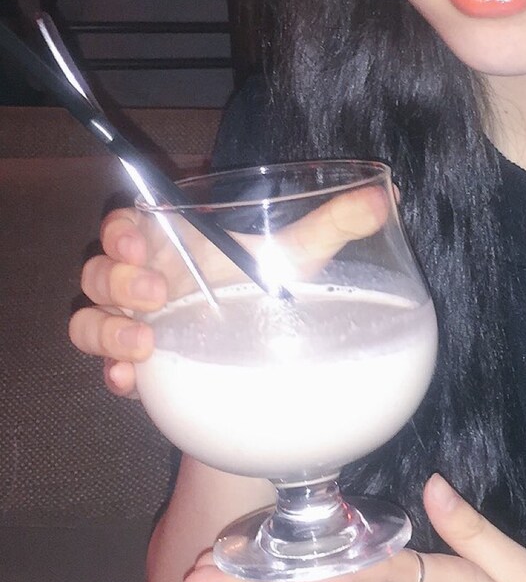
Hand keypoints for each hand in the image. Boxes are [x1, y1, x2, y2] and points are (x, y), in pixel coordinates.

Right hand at [68, 189, 388, 397]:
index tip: (140, 239)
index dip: (120, 229)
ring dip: (108, 329)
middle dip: (116, 280)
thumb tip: (382, 198)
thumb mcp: (299, 256)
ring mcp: (136, 323)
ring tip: (145, 344)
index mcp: (172, 242)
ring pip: (88, 319)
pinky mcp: (140, 365)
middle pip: (98, 272)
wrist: (266, 353)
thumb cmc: (270, 286)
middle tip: (156, 294)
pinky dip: (114, 374)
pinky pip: (106, 368)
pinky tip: (132, 383)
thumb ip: (333, 225)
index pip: (125, 223)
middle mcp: (145, 279)